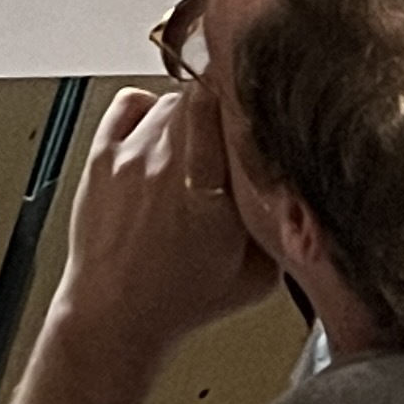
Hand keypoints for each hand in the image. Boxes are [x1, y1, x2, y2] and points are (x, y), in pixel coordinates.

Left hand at [0, 84, 275, 403]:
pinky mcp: (101, 154)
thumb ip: (280, 224)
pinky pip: (129, 104)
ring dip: (191, 113)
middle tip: (241, 126)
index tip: (266, 92)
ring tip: (204, 142)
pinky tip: (163, 130)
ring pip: (169, 100)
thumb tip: (302, 187)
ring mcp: (130, 154)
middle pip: (202, 98)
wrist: (117, 312)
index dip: (247, 91)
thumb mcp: (259, 274)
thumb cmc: (185, 299)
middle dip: (227, 106)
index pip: (226, 107)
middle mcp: (168, 164)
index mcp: (211, 194)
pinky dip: (149, 108)